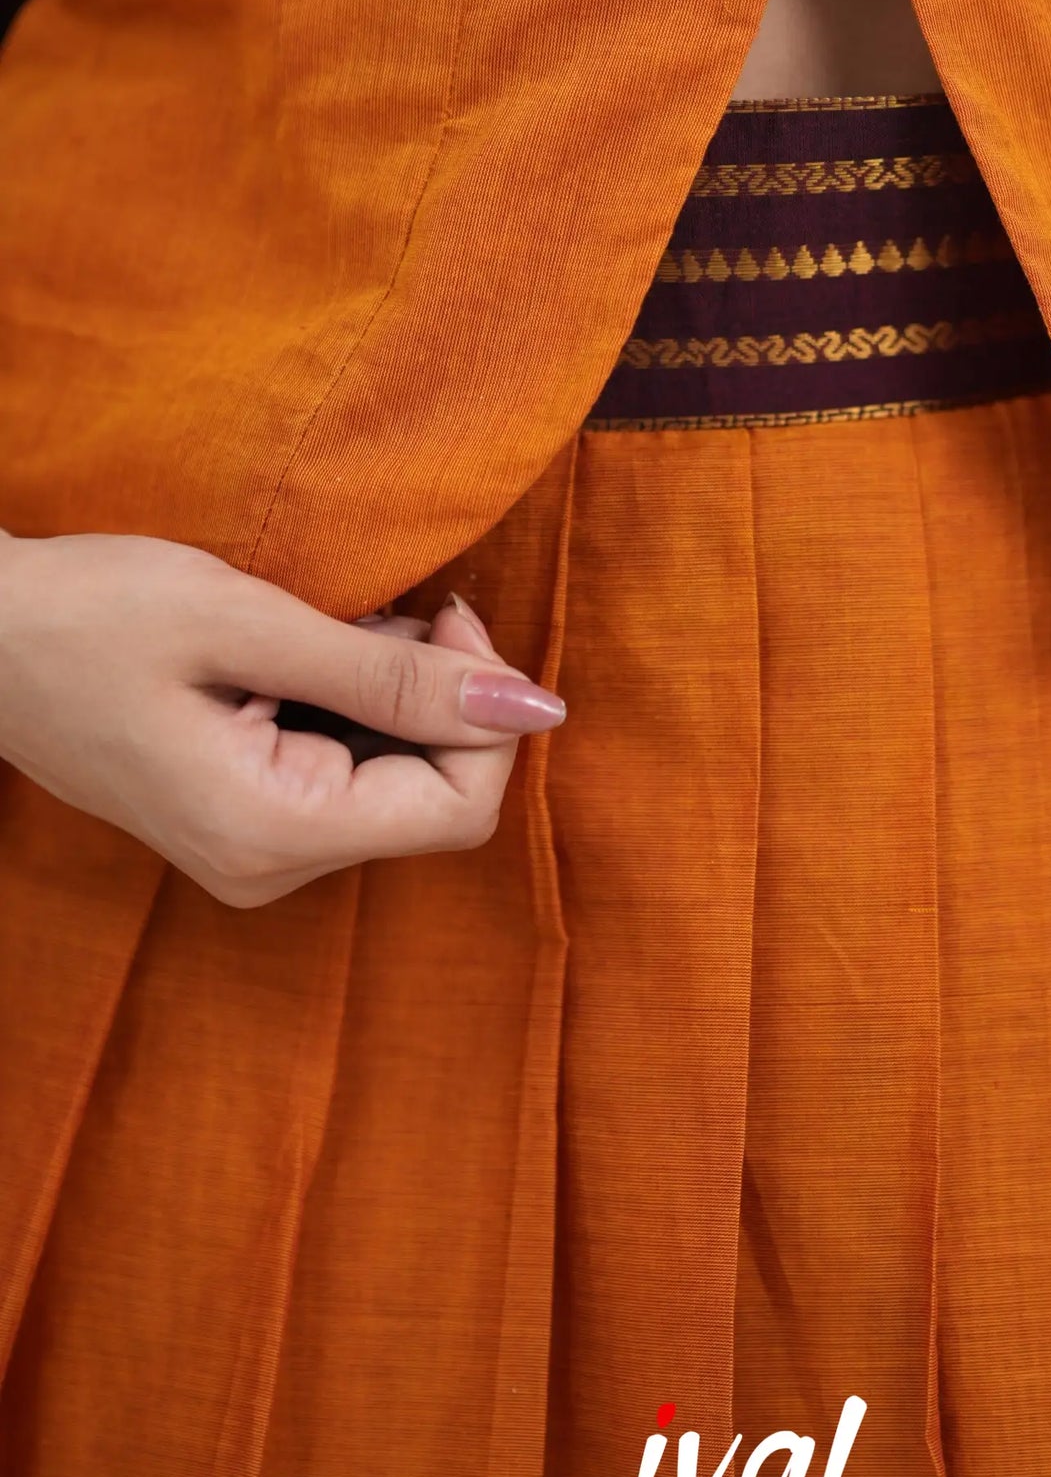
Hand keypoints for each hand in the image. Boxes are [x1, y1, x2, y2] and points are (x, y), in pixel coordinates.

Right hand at [0, 531, 563, 905]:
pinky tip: (307, 652)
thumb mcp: (251, 623)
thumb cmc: (90, 613)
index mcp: (270, 833)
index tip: (450, 611)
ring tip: (329, 626)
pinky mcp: (241, 823)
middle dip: (440, 697)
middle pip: (434, 801)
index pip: (461, 808)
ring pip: (396, 784)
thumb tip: (533, 708)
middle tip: (387, 607)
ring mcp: (251, 855)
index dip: (484, 709)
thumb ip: (395, 675)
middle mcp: (267, 868)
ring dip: (394, 696)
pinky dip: (355, 708)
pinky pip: (345, 776)